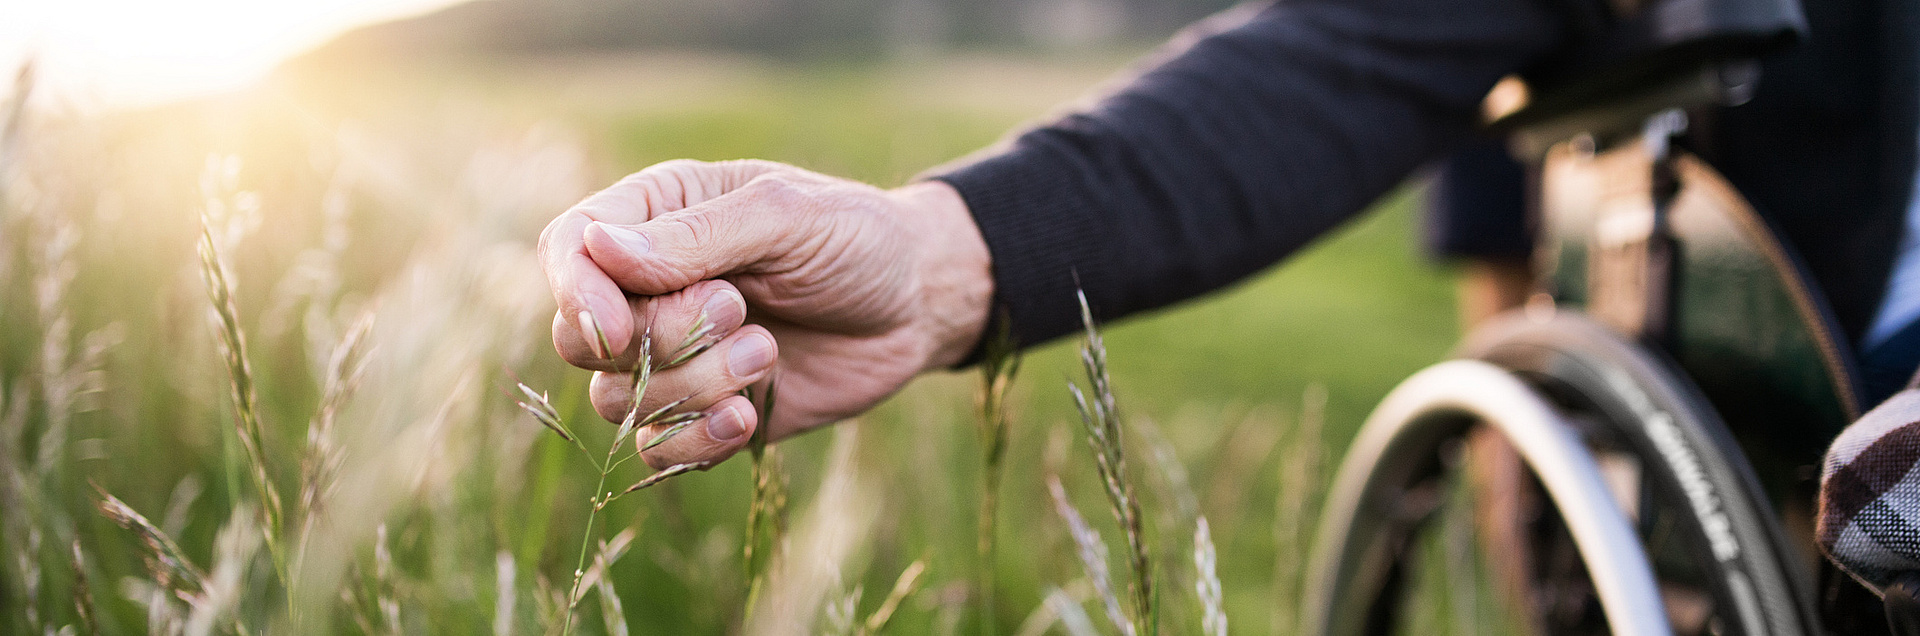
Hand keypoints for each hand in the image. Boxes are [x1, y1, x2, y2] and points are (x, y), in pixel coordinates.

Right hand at [539, 159, 992, 469]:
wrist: (918, 304)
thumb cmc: (856, 238)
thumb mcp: (786, 216)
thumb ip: (696, 236)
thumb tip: (598, 250)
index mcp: (656, 216)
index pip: (568, 249)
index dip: (576, 294)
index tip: (618, 329)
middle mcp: (649, 286)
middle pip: (580, 337)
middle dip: (656, 338)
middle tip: (737, 308)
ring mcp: (673, 355)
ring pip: (618, 400)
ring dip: (691, 385)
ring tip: (767, 352)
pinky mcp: (704, 411)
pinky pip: (658, 449)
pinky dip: (696, 440)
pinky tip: (746, 416)